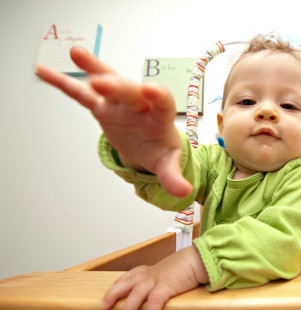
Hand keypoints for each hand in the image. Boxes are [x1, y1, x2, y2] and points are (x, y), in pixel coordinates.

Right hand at [36, 47, 191, 197]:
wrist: (148, 144)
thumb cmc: (160, 149)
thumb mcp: (167, 164)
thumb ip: (173, 176)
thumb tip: (184, 192)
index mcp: (159, 117)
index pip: (163, 103)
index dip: (158, 95)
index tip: (150, 89)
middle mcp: (140, 105)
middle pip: (130, 92)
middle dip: (117, 87)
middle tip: (102, 83)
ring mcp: (119, 104)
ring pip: (107, 83)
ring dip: (94, 68)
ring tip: (78, 54)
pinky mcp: (102, 107)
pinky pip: (82, 94)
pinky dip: (64, 83)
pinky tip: (44, 71)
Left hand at [99, 246, 208, 309]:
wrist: (198, 259)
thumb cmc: (187, 266)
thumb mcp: (169, 271)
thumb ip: (162, 280)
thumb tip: (159, 292)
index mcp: (150, 270)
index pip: (128, 276)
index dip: (116, 286)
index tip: (108, 295)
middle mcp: (150, 274)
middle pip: (124, 283)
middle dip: (112, 295)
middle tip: (104, 308)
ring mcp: (157, 279)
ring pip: (135, 295)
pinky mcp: (166, 286)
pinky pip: (154, 302)